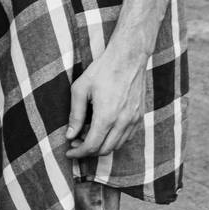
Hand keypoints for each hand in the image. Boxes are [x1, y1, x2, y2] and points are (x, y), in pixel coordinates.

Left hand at [64, 45, 146, 159]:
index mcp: (106, 116)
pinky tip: (103, 130)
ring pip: (117, 146)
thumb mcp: (80, 89)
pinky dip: (114, 140)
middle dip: (88, 151)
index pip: (91, 146)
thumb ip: (75, 115)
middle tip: (75, 143)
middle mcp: (123, 122)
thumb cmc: (103, 70)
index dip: (78, 153)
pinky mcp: (139, 116)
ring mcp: (134, 120)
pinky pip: (127, 137)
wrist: (129, 56)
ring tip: (88, 135)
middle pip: (104, 150)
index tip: (69, 152)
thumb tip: (70, 135)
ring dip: (101, 146)